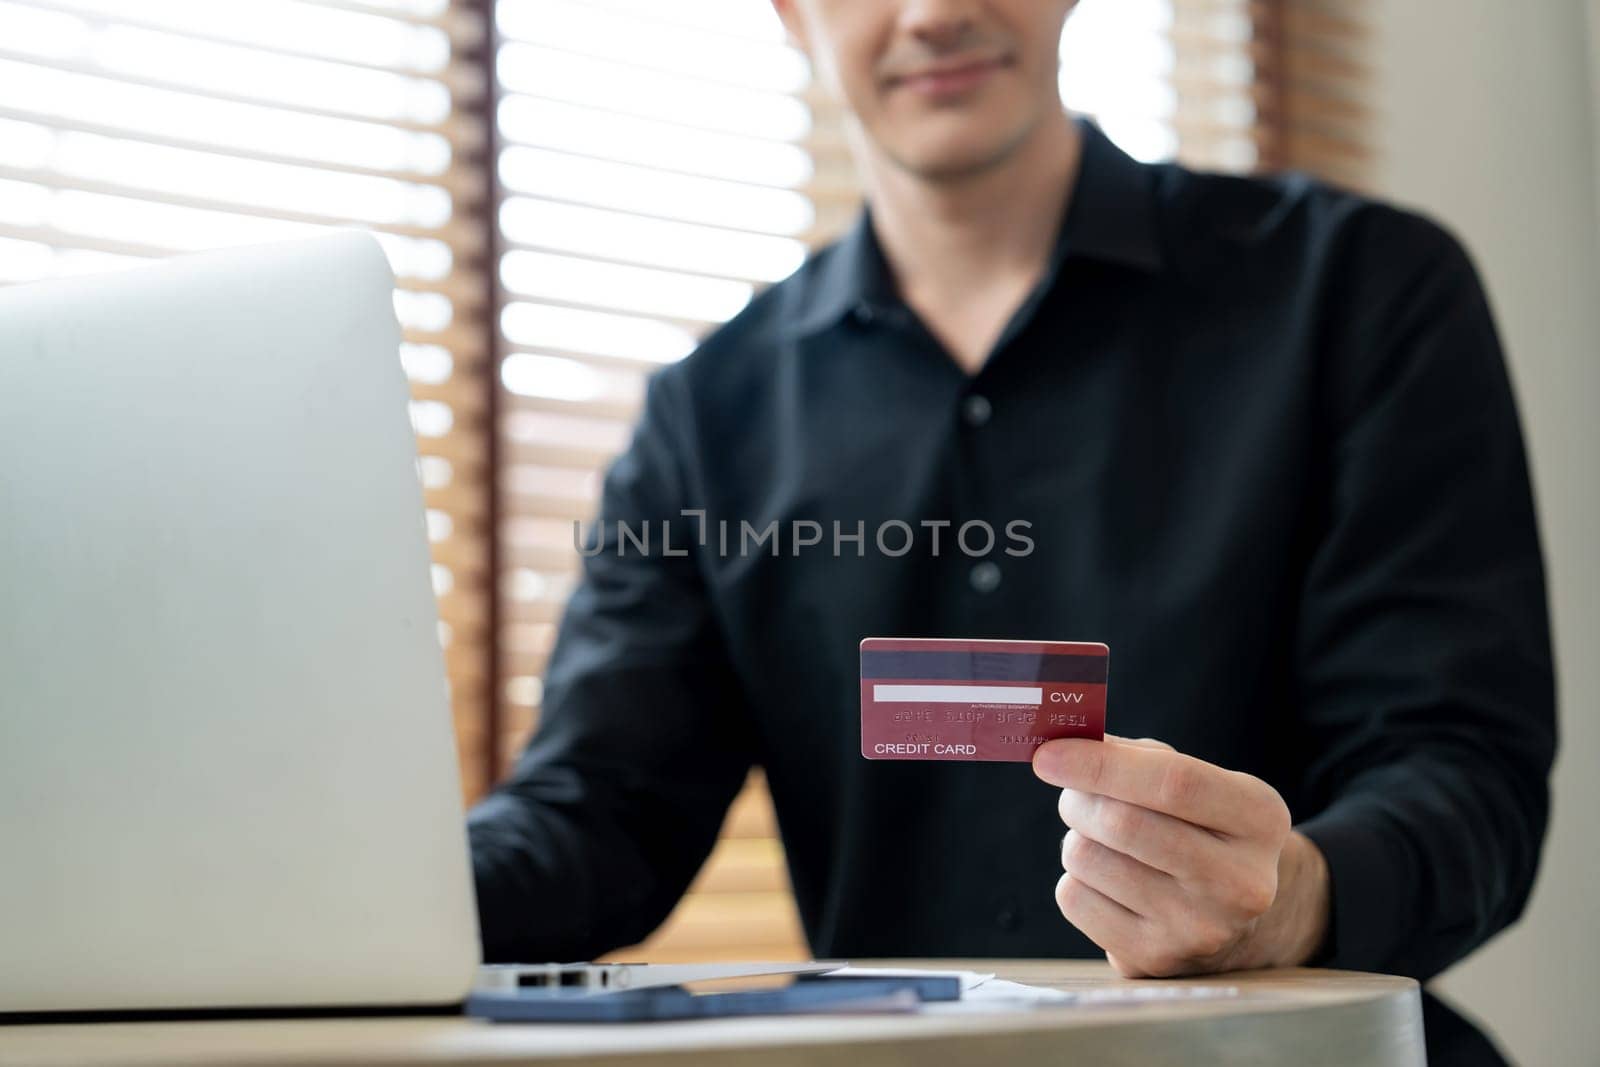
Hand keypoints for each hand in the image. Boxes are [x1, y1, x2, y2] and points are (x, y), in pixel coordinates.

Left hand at [1032, 735, 1329, 976]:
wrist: (1235, 918)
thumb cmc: (1201, 829)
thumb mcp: (1200, 782)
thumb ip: (1138, 757)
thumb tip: (1062, 748)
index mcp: (1259, 818)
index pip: (1173, 783)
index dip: (1102, 765)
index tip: (1048, 755)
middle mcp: (1240, 881)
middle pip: (1123, 824)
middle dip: (1078, 800)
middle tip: (1073, 795)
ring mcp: (1199, 929)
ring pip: (1088, 859)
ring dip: (1077, 839)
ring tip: (1102, 842)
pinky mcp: (1156, 960)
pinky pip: (1075, 899)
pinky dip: (1076, 880)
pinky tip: (1107, 882)